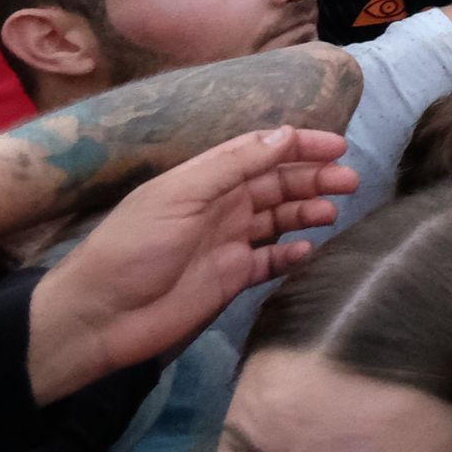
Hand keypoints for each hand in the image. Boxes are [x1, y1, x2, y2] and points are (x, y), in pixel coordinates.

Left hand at [25, 127, 356, 402]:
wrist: (101, 316)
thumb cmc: (135, 247)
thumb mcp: (180, 195)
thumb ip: (233, 165)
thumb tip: (285, 135)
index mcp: (206, 179)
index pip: (261, 151)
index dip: (299, 145)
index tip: (338, 147)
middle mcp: (221, 206)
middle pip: (277, 184)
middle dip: (314, 178)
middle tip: (349, 183)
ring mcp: (228, 243)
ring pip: (280, 218)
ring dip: (308, 211)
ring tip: (332, 215)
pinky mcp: (232, 278)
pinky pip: (272, 260)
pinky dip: (293, 253)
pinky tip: (308, 251)